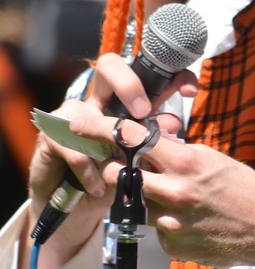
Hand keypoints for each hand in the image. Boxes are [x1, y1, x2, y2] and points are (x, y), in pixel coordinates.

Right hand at [21, 51, 198, 268]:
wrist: (73, 204)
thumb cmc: (111, 175)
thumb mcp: (139, 158)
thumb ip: (155, 139)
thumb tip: (173, 123)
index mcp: (124, 100)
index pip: (146, 72)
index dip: (171, 76)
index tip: (190, 91)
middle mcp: (98, 98)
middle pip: (108, 65)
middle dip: (127, 83)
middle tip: (142, 110)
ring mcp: (72, 112)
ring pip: (86, 108)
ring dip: (103, 144)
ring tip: (118, 170)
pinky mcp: (52, 134)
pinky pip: (73, 146)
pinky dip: (89, 171)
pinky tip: (98, 187)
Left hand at [71, 115, 254, 268]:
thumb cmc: (243, 188)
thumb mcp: (211, 158)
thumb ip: (178, 152)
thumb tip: (152, 143)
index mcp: (184, 161)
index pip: (133, 138)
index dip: (102, 129)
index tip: (81, 123)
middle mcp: (172, 190)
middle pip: (121, 174)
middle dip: (118, 167)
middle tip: (124, 164)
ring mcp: (169, 221)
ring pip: (137, 202)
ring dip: (147, 196)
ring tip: (179, 197)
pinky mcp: (170, 245)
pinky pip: (154, 227)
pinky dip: (165, 221)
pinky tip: (191, 221)